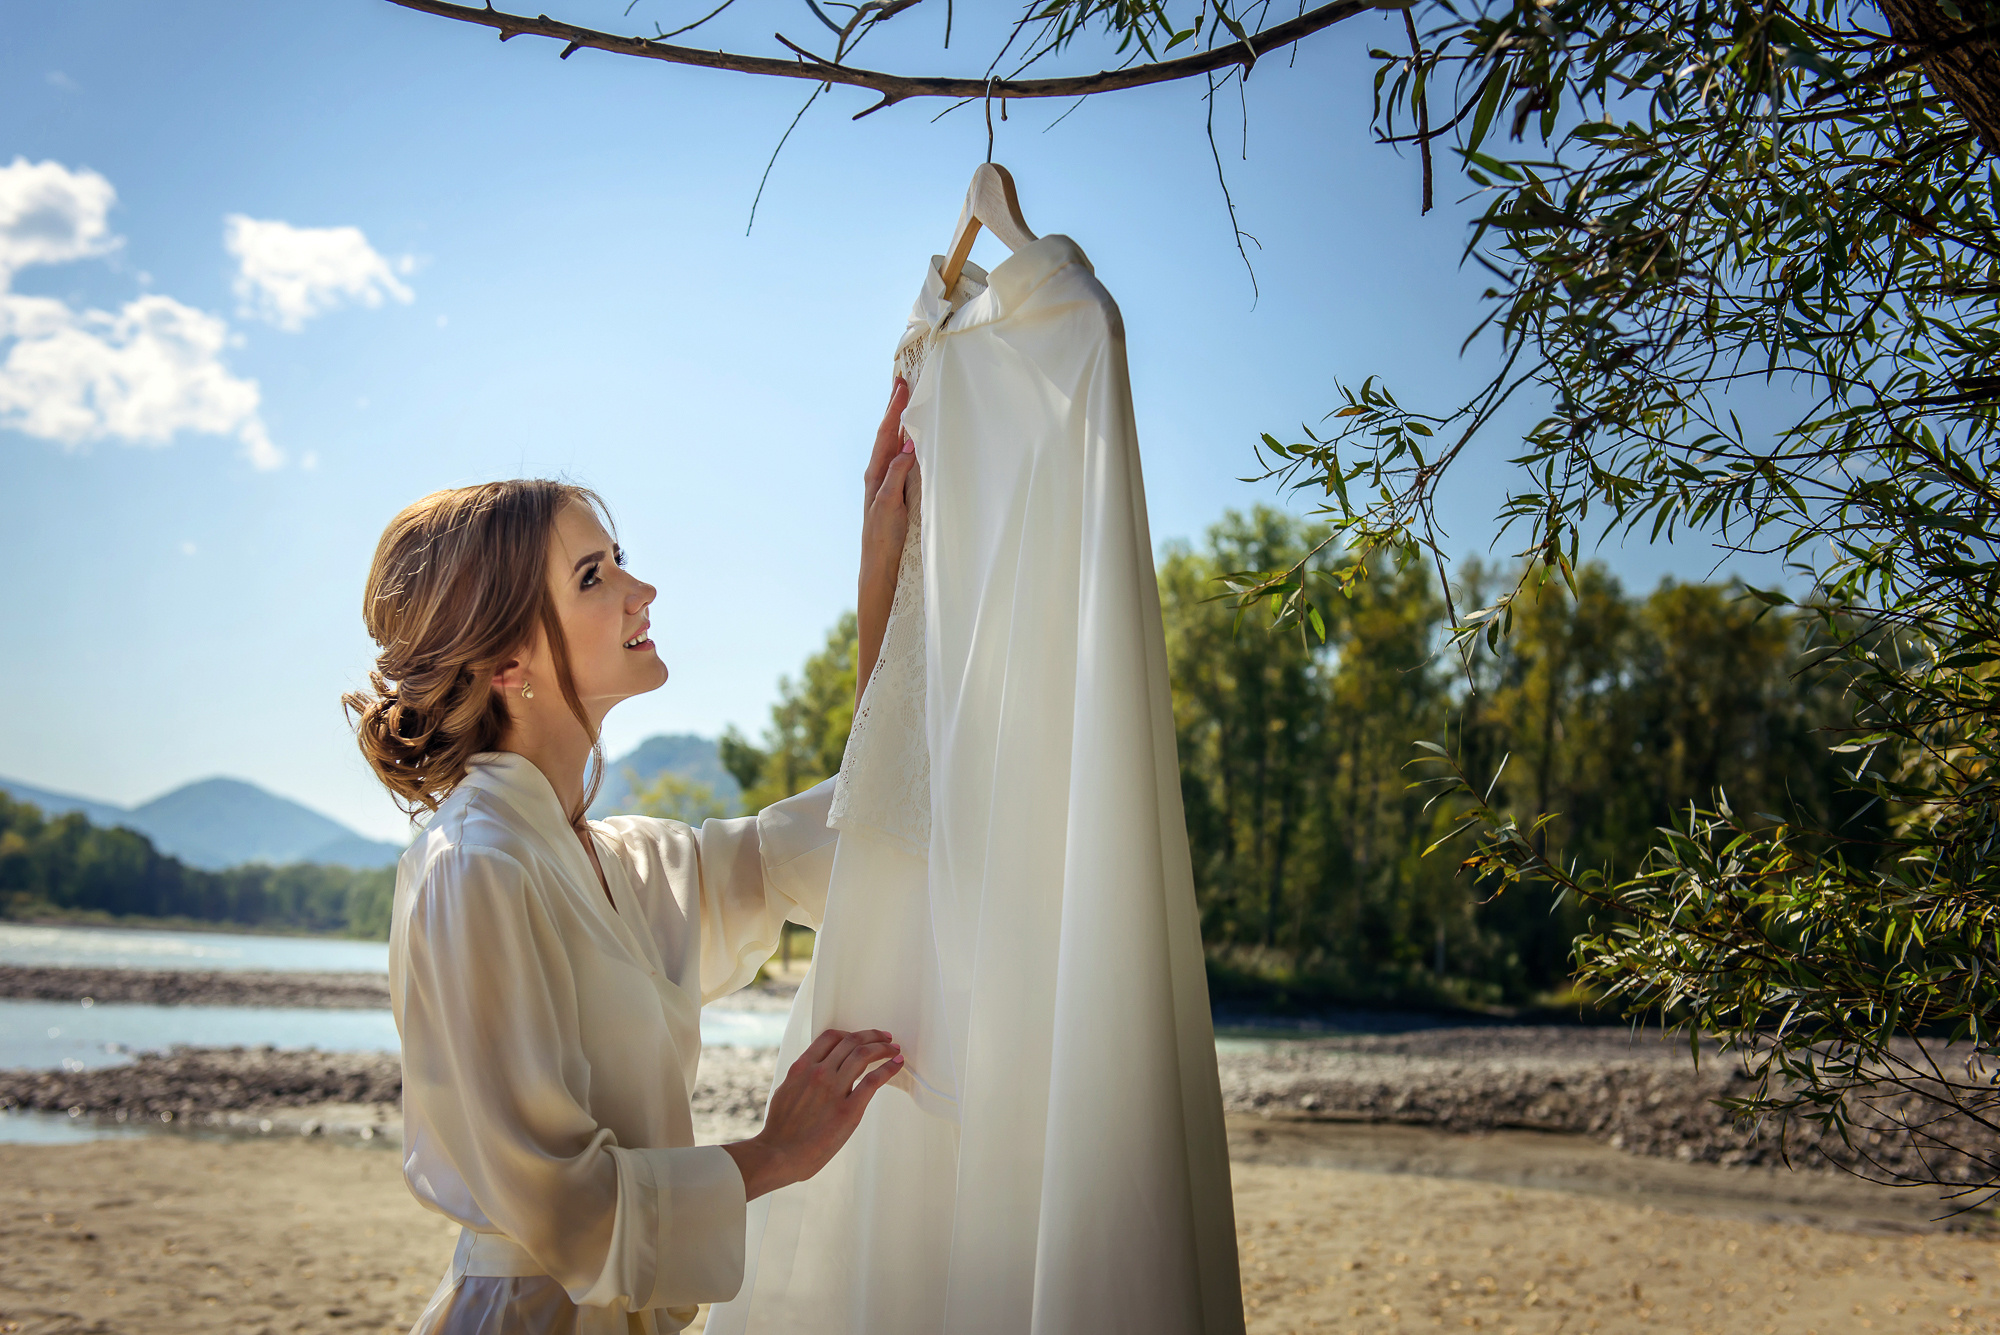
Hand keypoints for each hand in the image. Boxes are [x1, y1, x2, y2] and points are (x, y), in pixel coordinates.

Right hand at [722, 1028, 901, 1200]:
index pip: (831, 1037)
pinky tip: (897, 1064)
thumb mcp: (786, 1091)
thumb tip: (815, 1071)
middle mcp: (819, 1073)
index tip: (861, 1036)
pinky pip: (874, 1080)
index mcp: (802, 1067)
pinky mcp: (848, 1110)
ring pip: (864, 1054)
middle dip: (872, 1036)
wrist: (778, 1155)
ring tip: (894, 1049)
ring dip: (883, 1048)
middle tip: (885, 1038)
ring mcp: (834, 1090)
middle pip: (851, 1041)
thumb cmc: (780, 1130)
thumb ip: (803, 1077)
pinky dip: (889, 1068)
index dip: (850, 1033)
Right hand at [856, 379, 917, 707]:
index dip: (900, 418)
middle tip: (905, 376)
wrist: (883, 616)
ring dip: (890, 434)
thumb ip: (919, 499)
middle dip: (893, 414)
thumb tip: (924, 465)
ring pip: (882, 467)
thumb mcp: (920, 533)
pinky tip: (907, 454)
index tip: (912, 382)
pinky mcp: (880, 533)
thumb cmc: (908, 576)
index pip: (894, 449)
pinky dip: (894, 477)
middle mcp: (877, 501)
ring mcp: (875, 516)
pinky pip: (886, 499)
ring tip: (903, 398)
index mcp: (889, 498)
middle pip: (883, 448)